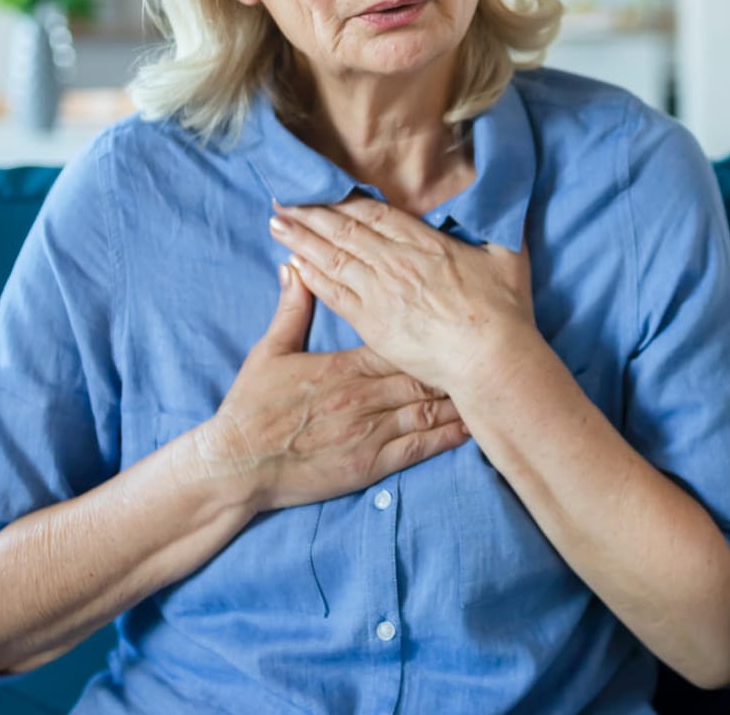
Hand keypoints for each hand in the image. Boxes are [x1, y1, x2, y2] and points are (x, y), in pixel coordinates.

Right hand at [193, 264, 469, 514]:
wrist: (237, 465)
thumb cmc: (252, 408)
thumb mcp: (270, 351)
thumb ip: (291, 308)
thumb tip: (295, 265)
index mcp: (346, 365)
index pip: (400, 341)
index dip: (432, 332)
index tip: (458, 320)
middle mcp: (366, 396)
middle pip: (424, 372)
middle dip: (456, 362)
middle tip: (490, 349)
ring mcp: (372, 431)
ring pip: (429, 408)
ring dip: (461, 397)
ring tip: (492, 384)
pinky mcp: (372, 463)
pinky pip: (419, 448)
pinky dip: (449, 437)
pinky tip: (473, 428)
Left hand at [267, 194, 535, 393]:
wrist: (490, 359)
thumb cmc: (504, 312)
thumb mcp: (509, 257)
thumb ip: (498, 228)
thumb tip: (501, 205)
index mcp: (425, 243)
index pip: (375, 214)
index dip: (345, 200)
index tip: (323, 189)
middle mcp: (396, 262)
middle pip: (345, 230)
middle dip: (312, 213)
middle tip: (283, 199)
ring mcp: (381, 293)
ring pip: (332, 258)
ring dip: (302, 239)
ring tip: (277, 223)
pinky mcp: (373, 323)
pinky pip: (334, 294)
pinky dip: (311, 277)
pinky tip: (293, 264)